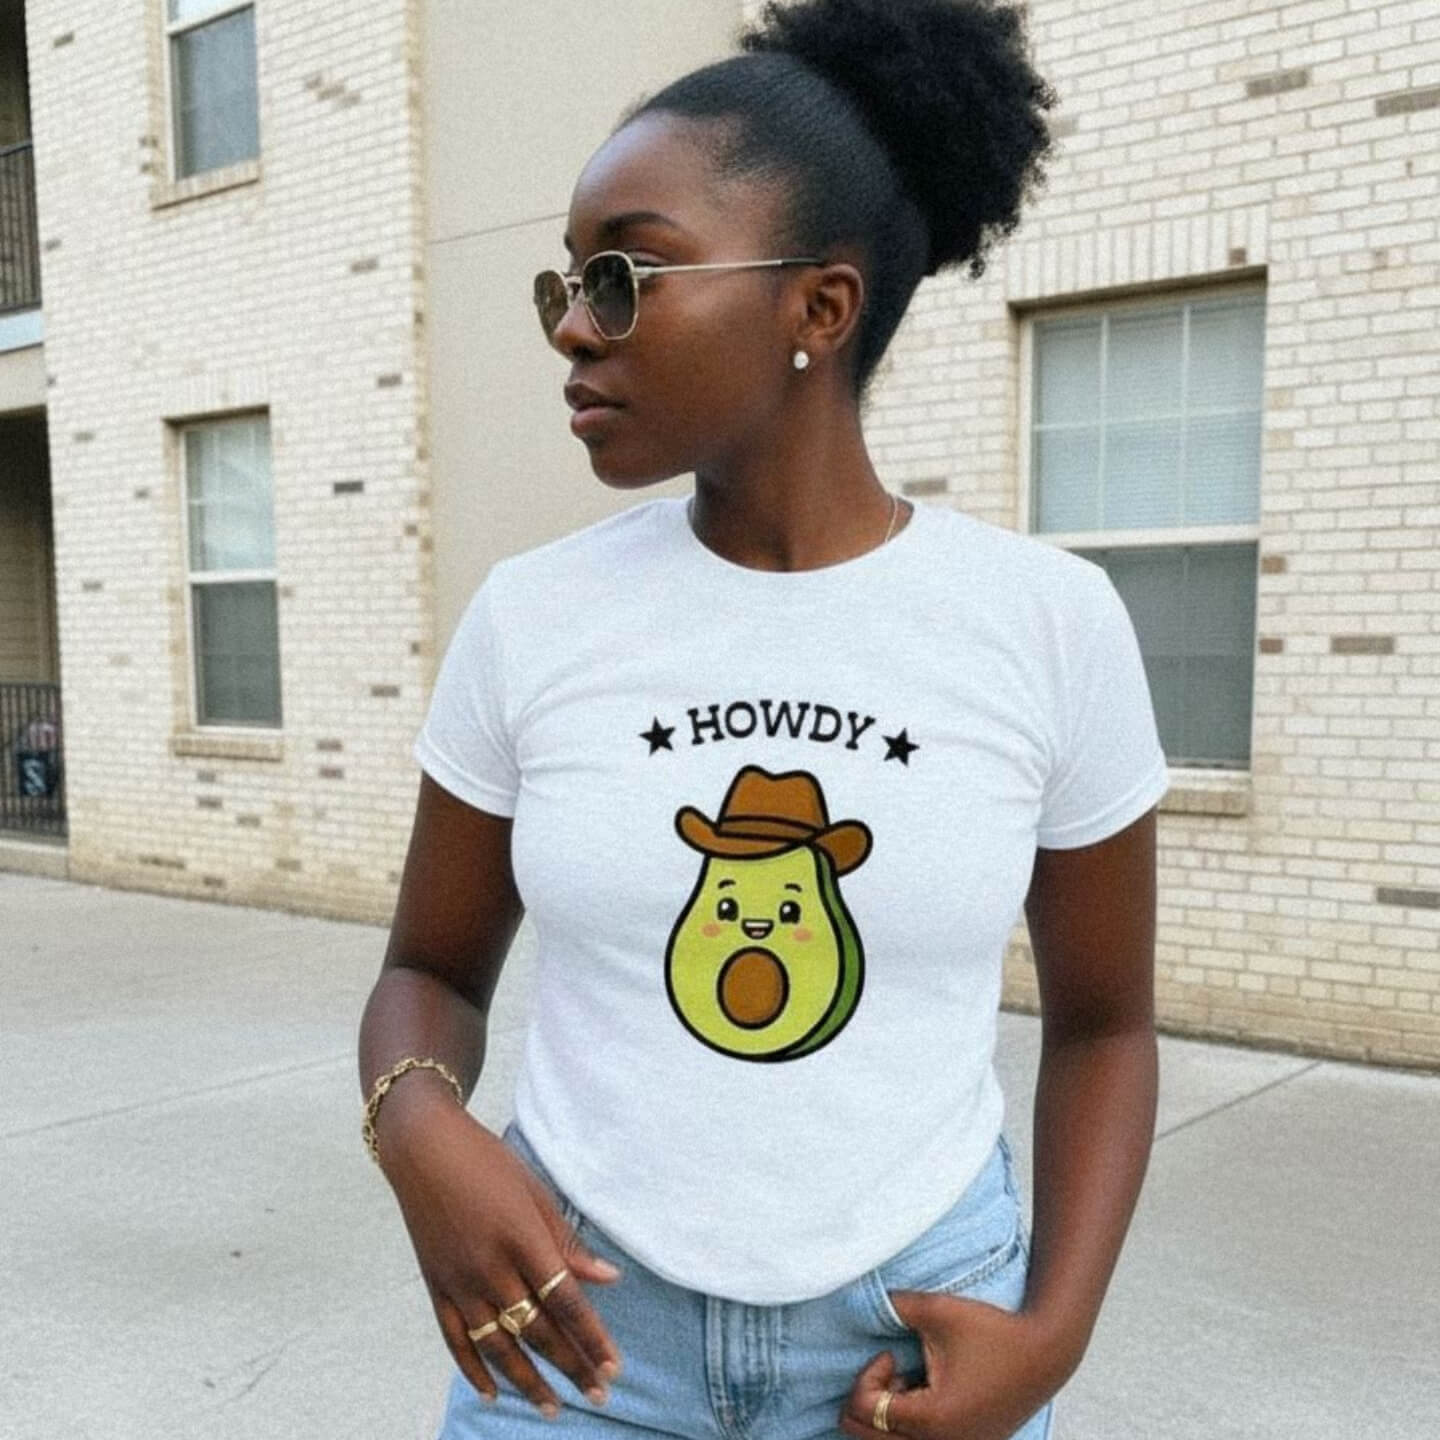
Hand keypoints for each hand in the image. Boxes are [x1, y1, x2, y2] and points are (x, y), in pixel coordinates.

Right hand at [382, 1097, 624, 1416]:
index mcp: (522, 1238)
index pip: (565, 1301)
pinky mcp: (436, 1288)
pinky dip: (474, 1370)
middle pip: (537, 1330)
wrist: (423, 1149)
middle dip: (571, 1365)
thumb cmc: (486, 1162)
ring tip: (554, 1406)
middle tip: (600, 1395)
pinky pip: (456, 1340)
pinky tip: (493, 1393)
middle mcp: (490, 1268)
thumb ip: (568, 1241)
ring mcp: (459, 1282)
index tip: (613, 1366)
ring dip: (528, 1381)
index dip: (591, 1337)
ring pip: (498, 1346)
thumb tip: (608, 1278)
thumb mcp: (535, 1192)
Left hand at [838, 1291, 1065, 1439]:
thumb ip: (893, 1306)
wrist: (1045, 1353)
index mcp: (931, 1420)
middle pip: (866, 1438)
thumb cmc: (991, 1330)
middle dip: (870, 1400)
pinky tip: (927, 1393)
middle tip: (894, 1371)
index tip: (892, 1353)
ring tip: (910, 1382)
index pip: (865, 1410)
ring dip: (887, 1416)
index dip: (867, 1375)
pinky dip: (908, 1424)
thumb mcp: (936, 1310)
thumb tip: (864, 1302)